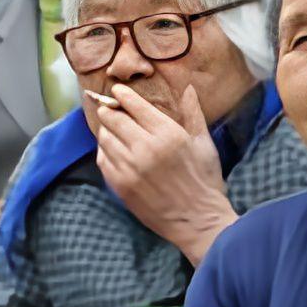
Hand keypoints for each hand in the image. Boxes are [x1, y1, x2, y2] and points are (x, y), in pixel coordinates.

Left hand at [92, 83, 237, 264]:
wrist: (196, 219)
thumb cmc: (204, 180)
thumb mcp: (204, 143)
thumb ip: (192, 113)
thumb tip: (187, 88)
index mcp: (168, 134)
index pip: (136, 107)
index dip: (123, 96)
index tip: (116, 90)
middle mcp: (145, 148)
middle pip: (114, 120)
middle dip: (109, 111)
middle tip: (107, 107)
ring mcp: (129, 168)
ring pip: (105, 138)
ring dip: (106, 130)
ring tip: (111, 128)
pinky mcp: (119, 184)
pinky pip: (102, 159)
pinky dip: (104, 151)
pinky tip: (112, 149)